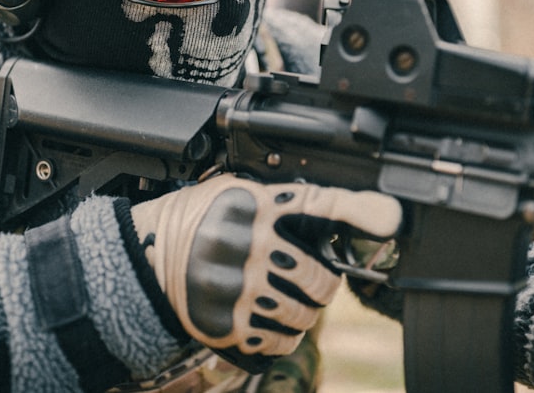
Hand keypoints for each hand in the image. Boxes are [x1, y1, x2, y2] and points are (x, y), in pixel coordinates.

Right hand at [130, 174, 401, 358]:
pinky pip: (281, 341)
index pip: (319, 204)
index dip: (360, 210)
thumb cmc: (194, 220)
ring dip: (306, 311)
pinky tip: (271, 319)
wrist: (143, 258)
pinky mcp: (229, 325)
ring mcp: (240, 289)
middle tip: (316, 279)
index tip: (390, 217)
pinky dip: (285, 335)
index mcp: (256, 206)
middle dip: (326, 282)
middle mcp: (251, 247)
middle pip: (321, 277)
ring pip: (305, 314)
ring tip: (290, 300)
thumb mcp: (233, 192)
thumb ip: (278, 201)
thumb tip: (334, 215)